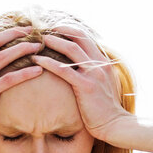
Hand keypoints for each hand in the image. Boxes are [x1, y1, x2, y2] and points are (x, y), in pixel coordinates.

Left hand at [31, 28, 132, 142]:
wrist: (115, 124)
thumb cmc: (105, 109)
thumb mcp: (103, 85)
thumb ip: (94, 73)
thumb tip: (80, 68)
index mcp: (103, 62)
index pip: (87, 38)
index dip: (70, 30)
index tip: (56, 28)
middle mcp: (100, 64)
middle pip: (79, 37)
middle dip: (61, 30)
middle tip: (45, 29)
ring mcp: (94, 74)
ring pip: (71, 49)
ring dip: (54, 41)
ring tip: (39, 39)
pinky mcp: (86, 86)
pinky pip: (64, 70)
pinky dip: (49, 62)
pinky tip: (37, 60)